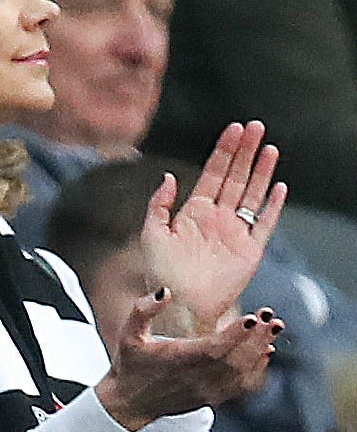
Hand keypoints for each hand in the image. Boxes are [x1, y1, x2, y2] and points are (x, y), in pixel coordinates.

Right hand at [95, 292, 281, 431]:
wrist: (130, 404)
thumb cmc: (130, 366)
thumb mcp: (127, 335)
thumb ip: (143, 310)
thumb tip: (165, 291)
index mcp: (176, 361)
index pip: (213, 349)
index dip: (235, 335)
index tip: (252, 319)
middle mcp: (195, 378)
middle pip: (235, 359)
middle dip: (257, 338)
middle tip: (271, 318)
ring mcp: (206, 390)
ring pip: (243, 372)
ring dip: (260, 350)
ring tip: (273, 330)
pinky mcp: (213, 398)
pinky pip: (242, 385)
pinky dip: (257, 368)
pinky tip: (264, 352)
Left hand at [142, 120, 283, 330]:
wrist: (178, 305)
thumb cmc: (160, 275)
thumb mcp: (151, 234)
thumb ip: (159, 205)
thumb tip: (168, 176)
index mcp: (193, 212)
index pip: (213, 173)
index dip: (223, 151)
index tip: (234, 128)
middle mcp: (217, 218)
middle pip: (235, 177)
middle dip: (246, 152)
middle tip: (256, 127)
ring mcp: (235, 232)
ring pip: (252, 194)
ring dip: (262, 171)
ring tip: (270, 147)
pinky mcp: (250, 250)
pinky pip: (264, 224)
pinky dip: (272, 206)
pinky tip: (279, 186)